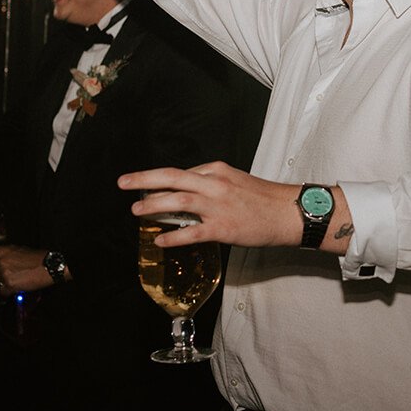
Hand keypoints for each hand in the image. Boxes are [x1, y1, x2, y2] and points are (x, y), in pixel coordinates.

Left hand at [0, 245, 53, 293]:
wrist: (50, 266)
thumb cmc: (38, 258)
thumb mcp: (19, 251)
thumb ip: (5, 257)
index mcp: (3, 251)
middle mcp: (0, 262)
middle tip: (7, 277)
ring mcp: (4, 274)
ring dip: (6, 284)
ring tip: (21, 278)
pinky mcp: (9, 285)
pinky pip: (4, 291)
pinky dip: (11, 291)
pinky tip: (22, 285)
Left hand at [120, 163, 309, 248]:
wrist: (288, 212)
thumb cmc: (263, 198)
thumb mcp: (235, 180)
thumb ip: (212, 184)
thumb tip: (189, 191)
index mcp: (216, 170)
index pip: (181, 172)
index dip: (159, 179)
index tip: (145, 185)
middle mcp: (213, 184)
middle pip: (171, 177)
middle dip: (143, 180)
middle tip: (123, 183)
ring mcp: (217, 206)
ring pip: (176, 201)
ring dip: (153, 205)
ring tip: (137, 212)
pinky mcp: (223, 228)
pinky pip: (191, 232)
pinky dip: (173, 237)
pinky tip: (161, 241)